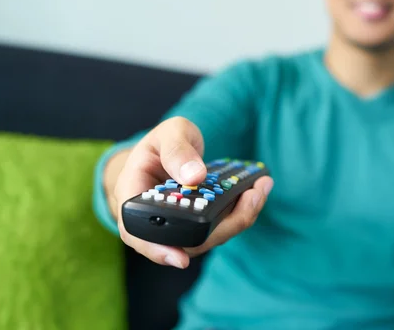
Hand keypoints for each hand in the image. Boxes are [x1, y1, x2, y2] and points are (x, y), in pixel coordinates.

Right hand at [109, 117, 273, 268]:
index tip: (181, 259)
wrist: (170, 150)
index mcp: (133, 196)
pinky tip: (258, 190)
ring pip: (208, 236)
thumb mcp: (169, 134)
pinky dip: (241, 211)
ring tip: (260, 190)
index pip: (136, 232)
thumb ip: (177, 150)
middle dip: (223, 226)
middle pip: (185, 240)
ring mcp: (180, 225)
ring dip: (239, 217)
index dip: (157, 249)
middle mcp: (156, 219)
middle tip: (251, 198)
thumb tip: (195, 176)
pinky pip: (220, 226)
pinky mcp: (201, 224)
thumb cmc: (162, 142)